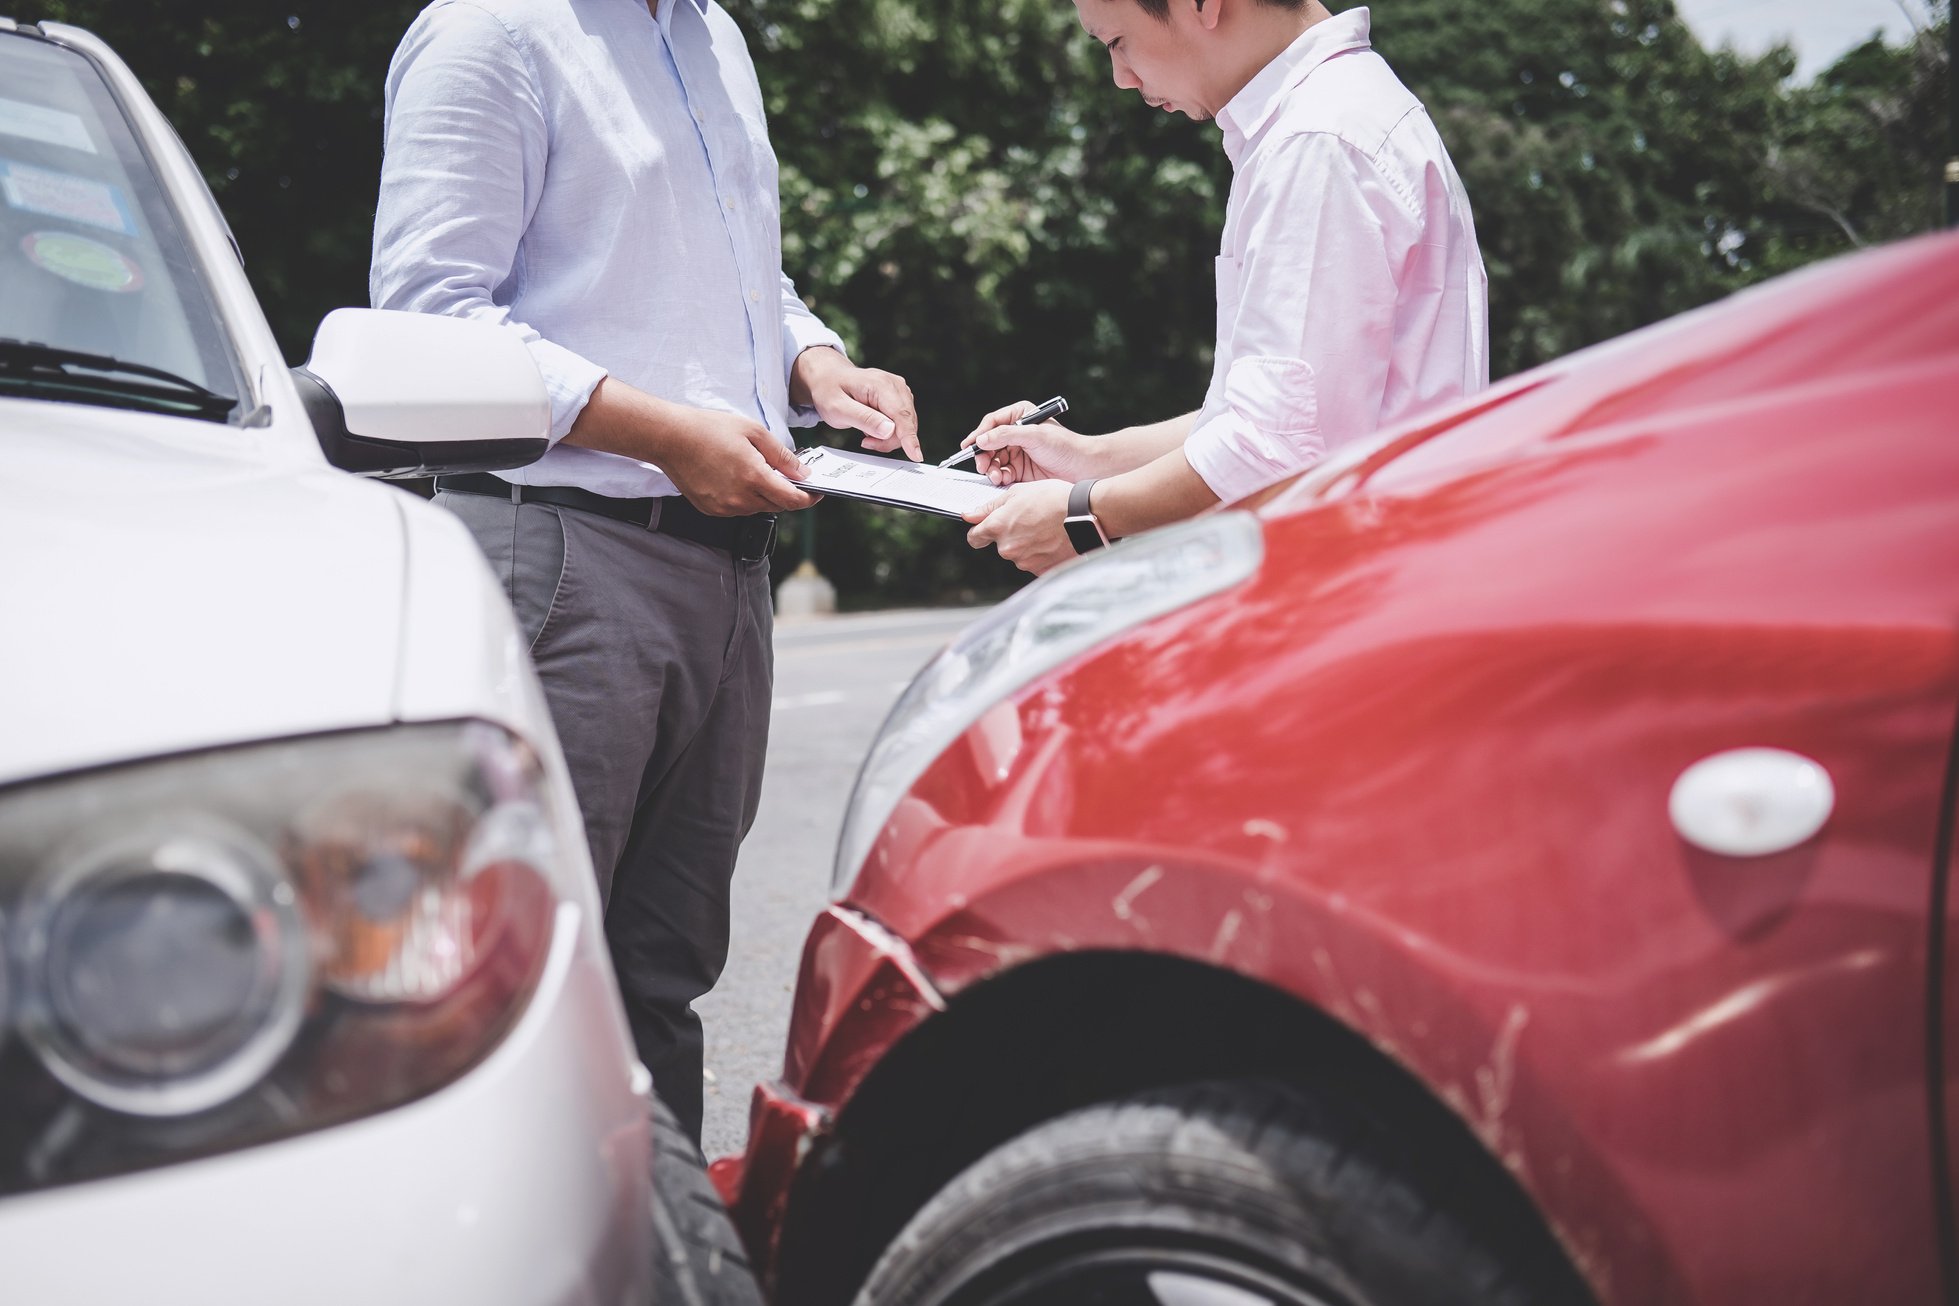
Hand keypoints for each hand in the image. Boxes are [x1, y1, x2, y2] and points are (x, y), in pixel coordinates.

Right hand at [660, 409, 819, 515]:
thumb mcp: (753, 432)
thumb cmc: (709, 429)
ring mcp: (725, 507)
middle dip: (787, 493)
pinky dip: (745, 497)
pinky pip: (739, 509)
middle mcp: (740, 498)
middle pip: (777, 505)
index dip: (809, 498)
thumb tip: (802, 472)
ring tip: (756, 470)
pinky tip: (737, 477)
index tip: (816, 493)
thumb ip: (781, 455)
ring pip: (758, 508)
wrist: (671, 438)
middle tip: (787, 475)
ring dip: (765, 494)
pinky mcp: (712, 510)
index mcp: (753, 477)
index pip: (792, 500)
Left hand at [792, 347, 920, 460]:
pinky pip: (902, 423)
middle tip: (865, 442)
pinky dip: (889, 432)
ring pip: (906, 425)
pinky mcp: (900, 398)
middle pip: (906, 423)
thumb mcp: (838, 408)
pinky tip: (873, 428)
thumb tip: (890, 430)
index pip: (901, 415)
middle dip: (888, 440)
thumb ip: (864, 419)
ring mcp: (900, 391)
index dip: (909, 437)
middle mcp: (895, 384)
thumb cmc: (830, 391)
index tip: (916, 455)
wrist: (829, 378)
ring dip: (888, 437)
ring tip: (865, 433)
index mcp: (880, 384)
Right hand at [960, 400, 1098, 486]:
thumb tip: (981, 439)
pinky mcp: (1021, 469)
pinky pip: (1002, 472)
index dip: (978, 434)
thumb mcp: (1034, 435)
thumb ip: (1006, 435)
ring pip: (993, 459)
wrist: (1084, 467)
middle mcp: (1016, 432)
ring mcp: (1018, 451)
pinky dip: (999, 477)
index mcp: (1020, 415)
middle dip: (984, 455)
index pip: (992, 423)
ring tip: (996, 476)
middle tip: (983, 466)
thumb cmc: (1064, 446)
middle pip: (989, 443)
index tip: (968, 446)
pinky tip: (1003, 480)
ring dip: (991, 469)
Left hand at [964, 479, 1076, 574]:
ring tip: (1044, 528)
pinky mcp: (1040, 570)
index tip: (984, 530)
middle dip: (1010, 536)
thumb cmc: (1053, 500)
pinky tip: (1051, 540)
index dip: (978, 532)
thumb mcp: (1018, 492)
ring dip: (1026, 545)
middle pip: (1000, 546)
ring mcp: (1024, 561)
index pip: (974, 538)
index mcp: (998, 527)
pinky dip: (1040, 554)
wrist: (1084, 515)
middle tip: (1029, 521)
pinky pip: (1034, 563)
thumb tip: (970, 515)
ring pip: (1018, 555)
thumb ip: (990, 507)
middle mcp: (1007, 548)